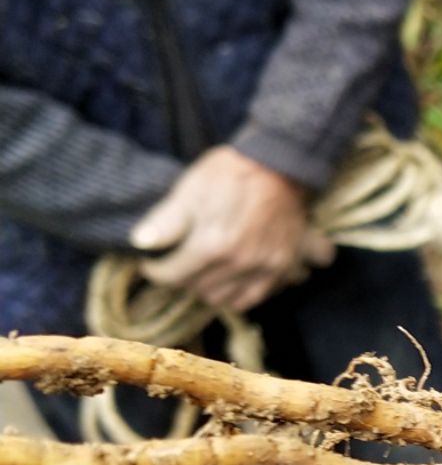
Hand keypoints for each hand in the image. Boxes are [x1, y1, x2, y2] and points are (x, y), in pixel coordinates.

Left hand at [131, 146, 332, 314]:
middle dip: (181, 277)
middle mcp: (238, 263)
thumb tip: (139, 243)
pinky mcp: (280, 269)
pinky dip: (234, 294)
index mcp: (212, 244)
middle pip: (195, 289)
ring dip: (206, 287)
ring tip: (201, 270)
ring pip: (222, 299)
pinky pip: (250, 299)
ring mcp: (263, 268)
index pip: (172, 276)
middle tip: (178, 261)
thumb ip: (165, 220)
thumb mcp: (191, 189)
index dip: (155, 270)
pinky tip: (227, 278)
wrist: (279, 165)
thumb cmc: (229, 173)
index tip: (152, 263)